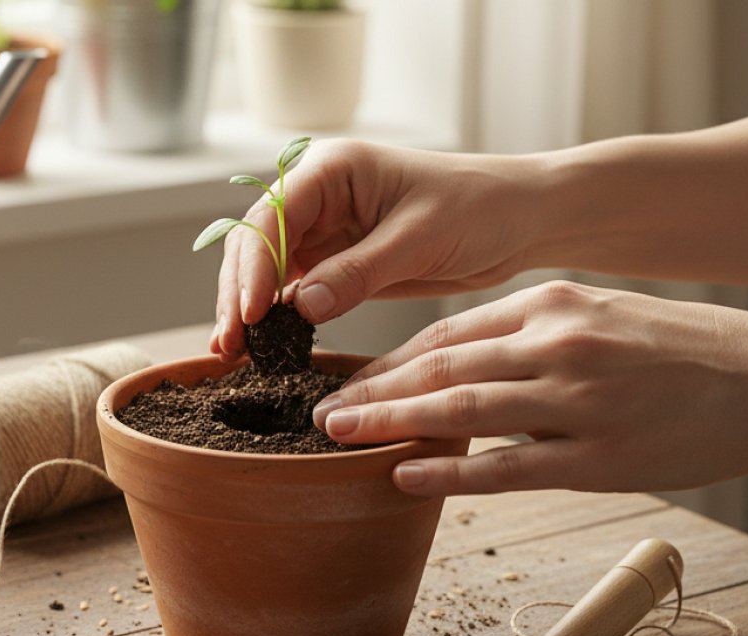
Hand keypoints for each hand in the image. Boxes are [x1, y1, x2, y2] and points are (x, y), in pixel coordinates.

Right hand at [210, 139, 551, 359]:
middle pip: (255, 244)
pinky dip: (276, 319)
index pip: (272, 216)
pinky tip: (264, 348)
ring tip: (232, 353)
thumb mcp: (420, 238)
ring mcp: (323, 230)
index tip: (250, 311)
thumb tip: (301, 306)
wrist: (517, 220)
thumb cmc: (477, 208)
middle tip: (229, 344)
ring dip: (248, 309)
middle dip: (238, 292)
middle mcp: (317, 196)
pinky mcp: (335, 263)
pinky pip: (293, 290)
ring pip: (265, 270)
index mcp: (332, 170)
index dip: (254, 265)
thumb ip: (359, 271)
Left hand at [312, 281, 747, 494]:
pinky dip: (450, 473)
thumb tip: (459, 359)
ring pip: (462, 412)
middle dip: (374, 392)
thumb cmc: (680, 347)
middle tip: (322, 412)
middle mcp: (557, 343)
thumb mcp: (598, 312)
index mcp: (553, 302)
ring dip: (393, 425)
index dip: (390, 361)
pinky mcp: (599, 458)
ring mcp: (577, 401)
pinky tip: (405, 476)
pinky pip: (507, 468)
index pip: (447, 334)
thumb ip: (530, 329)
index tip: (350, 378)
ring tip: (342, 438)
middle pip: (440, 369)